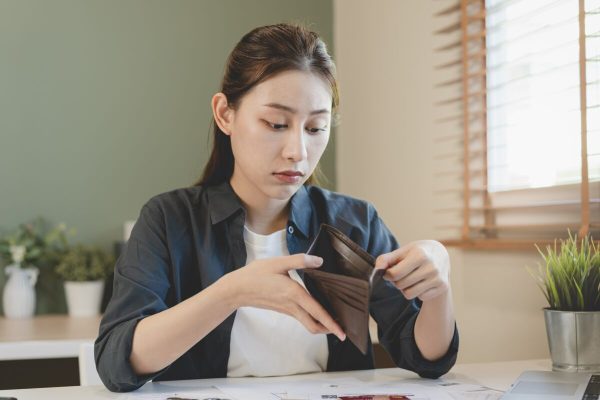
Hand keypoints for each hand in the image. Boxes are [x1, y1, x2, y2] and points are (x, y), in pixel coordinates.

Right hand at [225, 253, 345, 340]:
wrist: (237, 289)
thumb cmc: (256, 274)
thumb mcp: (278, 262)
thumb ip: (300, 260)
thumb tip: (319, 261)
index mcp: (294, 294)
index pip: (317, 313)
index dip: (331, 324)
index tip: (342, 332)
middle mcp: (292, 305)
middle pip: (314, 326)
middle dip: (329, 330)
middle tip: (342, 329)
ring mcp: (287, 310)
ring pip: (307, 324)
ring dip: (321, 325)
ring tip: (333, 320)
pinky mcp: (283, 309)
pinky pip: (301, 318)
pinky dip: (312, 319)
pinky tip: (316, 310)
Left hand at [374, 240, 450, 301]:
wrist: (441, 254)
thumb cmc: (417, 252)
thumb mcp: (403, 251)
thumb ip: (386, 259)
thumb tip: (376, 270)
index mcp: (420, 255)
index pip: (395, 274)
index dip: (388, 274)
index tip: (388, 272)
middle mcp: (431, 267)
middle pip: (401, 284)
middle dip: (396, 281)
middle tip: (401, 274)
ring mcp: (438, 278)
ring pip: (409, 294)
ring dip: (405, 288)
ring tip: (409, 279)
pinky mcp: (443, 287)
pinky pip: (421, 297)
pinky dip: (417, 292)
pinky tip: (421, 282)